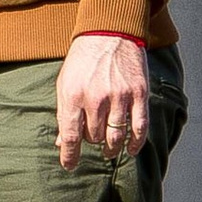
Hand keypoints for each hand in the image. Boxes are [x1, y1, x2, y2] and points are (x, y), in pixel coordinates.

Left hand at [57, 32, 149, 171]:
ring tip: (108, 151)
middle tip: (92, 140)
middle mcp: (96, 99)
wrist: (108, 34)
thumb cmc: (82, 61)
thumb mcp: (64, 84)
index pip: (70, 135)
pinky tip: (131, 149)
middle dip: (91, 142)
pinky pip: (139, 127)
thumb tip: (62, 143)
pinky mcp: (139, 95)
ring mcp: (119, 97)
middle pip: (93, 137)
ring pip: (116, 136)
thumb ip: (64, 113)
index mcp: (72, 96)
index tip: (69, 166)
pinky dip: (136, 142)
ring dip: (111, 147)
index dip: (69, 155)